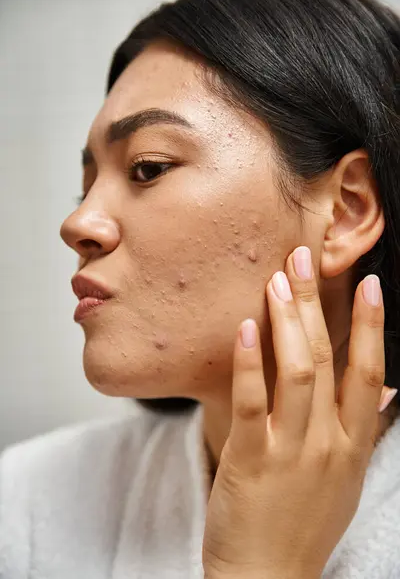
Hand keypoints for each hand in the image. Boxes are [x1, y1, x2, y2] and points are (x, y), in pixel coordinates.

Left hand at [202, 246, 385, 578]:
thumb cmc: (303, 524)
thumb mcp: (346, 479)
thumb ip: (363, 432)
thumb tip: (386, 394)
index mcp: (352, 444)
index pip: (368, 373)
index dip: (370, 326)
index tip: (369, 285)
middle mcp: (327, 442)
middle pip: (327, 359)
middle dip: (317, 304)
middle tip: (304, 259)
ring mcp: (289, 450)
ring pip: (296, 372)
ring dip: (287, 320)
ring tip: (277, 279)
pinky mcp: (249, 459)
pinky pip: (250, 402)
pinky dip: (249, 362)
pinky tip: (244, 328)